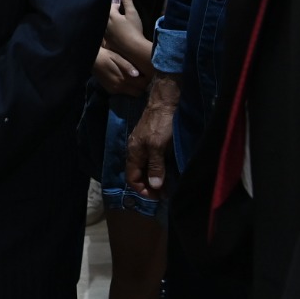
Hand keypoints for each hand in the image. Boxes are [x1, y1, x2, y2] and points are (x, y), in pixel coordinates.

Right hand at [94, 46, 142, 96]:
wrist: (91, 60)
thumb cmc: (106, 55)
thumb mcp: (117, 57)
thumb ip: (127, 66)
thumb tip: (137, 74)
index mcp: (123, 78)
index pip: (142, 85)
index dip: (147, 81)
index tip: (149, 76)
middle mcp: (120, 87)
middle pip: (138, 93)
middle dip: (142, 87)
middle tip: (144, 80)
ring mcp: (114, 90)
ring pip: (131, 94)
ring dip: (135, 89)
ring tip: (137, 81)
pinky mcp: (110, 91)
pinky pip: (123, 93)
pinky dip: (127, 89)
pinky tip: (126, 82)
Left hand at [104, 0, 146, 56]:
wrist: (133, 48)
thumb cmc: (134, 29)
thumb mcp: (132, 13)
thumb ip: (127, 1)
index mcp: (110, 15)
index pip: (112, 6)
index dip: (119, 7)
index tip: (125, 11)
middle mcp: (104, 23)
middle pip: (107, 14)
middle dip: (114, 14)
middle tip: (123, 17)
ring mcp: (104, 32)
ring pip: (106, 23)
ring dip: (112, 22)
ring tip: (121, 25)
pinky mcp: (106, 40)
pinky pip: (106, 32)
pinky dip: (111, 31)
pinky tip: (119, 33)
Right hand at [126, 73, 180, 197]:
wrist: (166, 101)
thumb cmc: (161, 124)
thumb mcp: (158, 147)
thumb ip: (156, 166)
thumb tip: (155, 186)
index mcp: (133, 152)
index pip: (132, 178)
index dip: (143, 190)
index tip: (157, 196)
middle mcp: (135, 150)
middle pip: (138, 174)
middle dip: (149, 186)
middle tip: (164, 194)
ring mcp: (143, 144)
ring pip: (145, 167)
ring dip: (154, 178)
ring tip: (167, 185)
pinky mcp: (151, 140)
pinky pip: (151, 160)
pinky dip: (158, 168)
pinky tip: (167, 170)